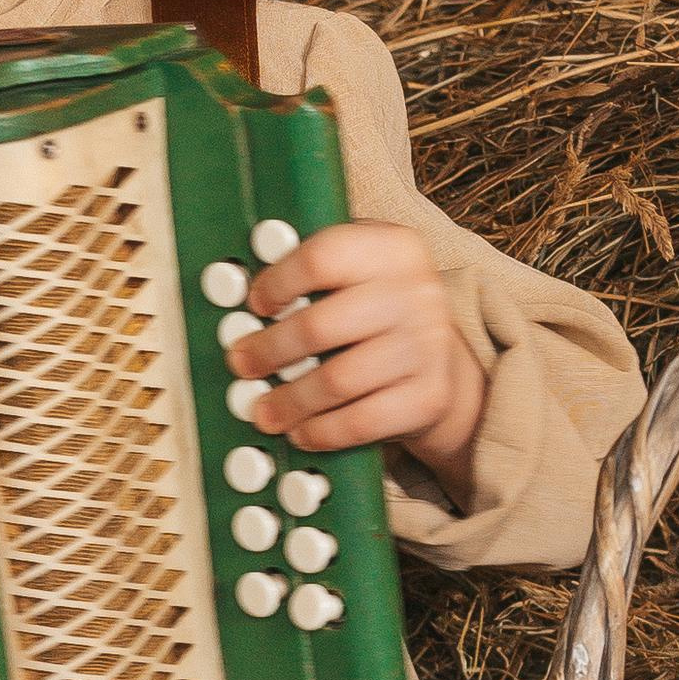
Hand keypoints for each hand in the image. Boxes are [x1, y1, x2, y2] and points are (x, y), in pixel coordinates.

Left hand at [229, 224, 488, 486]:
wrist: (440, 362)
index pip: (322, 257)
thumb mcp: (356, 273)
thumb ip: (311, 272)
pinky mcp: (429, 396)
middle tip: (242, 364)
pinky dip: (322, 431)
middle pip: (321, 325)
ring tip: (264, 410)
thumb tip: (238, 291)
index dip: (278, 283)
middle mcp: (417, 292)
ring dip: (289, 400)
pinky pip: (362, 421)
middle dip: (270, 350)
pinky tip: (301, 431)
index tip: (256, 305)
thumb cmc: (376, 313)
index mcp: (393, 248)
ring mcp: (428, 346)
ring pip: (337, 380)